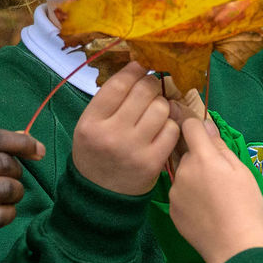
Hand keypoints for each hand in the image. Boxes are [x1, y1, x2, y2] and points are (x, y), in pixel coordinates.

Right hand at [0, 128, 43, 262]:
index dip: (21, 142)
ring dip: (16, 192)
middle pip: (0, 163)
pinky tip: (4, 212)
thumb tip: (23, 137)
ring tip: (12, 194)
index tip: (38, 150)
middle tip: (16, 178)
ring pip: (2, 189)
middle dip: (17, 171)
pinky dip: (8, 213)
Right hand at [71, 63, 178, 194]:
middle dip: (151, 86)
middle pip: (144, 91)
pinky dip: (170, 127)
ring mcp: (134, 149)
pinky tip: (161, 131)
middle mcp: (111, 134)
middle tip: (150, 90)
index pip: (118, 84)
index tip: (141, 67)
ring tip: (154, 114)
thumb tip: (137, 68)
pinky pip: (172, 130)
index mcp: (91, 123)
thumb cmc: (97, 153)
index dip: (134, 70)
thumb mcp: (90, 126)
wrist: (101, 196)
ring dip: (162, 106)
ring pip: (162, 108)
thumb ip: (109, 100)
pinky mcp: (153, 161)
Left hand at [168, 114, 262, 262]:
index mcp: (202, 158)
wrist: (234, 247)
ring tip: (212, 197)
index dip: (197, 127)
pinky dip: (189, 197)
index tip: (204, 134)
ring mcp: (174, 192)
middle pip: (186, 152)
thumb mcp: (241, 171)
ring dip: (193, 178)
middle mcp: (183, 171)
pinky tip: (204, 210)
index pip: (189, 126)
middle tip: (217, 176)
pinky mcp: (171, 209)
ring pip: (183, 174)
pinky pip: (179, 194)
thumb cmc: (246, 206)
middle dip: (199, 157)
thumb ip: (221, 146)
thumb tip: (207, 125)